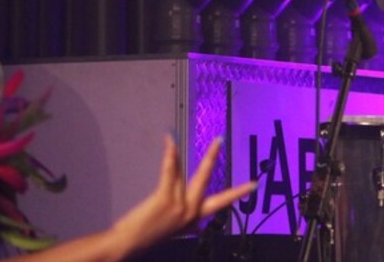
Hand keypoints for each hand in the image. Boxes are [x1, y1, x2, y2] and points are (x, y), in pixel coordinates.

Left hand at [108, 136, 255, 254]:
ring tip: (173, 141)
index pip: (222, 203)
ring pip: (181, 175)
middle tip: (220, 140)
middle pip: (205, 178)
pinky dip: (170, 156)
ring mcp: (179, 206)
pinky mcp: (165, 200)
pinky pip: (170, 173)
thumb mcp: (176, 232)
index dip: (238, 193)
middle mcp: (191, 212)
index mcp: (195, 219)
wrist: (129, 243)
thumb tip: (198, 228)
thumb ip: (188, 226)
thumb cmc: (150, 236)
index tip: (253, 184)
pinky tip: (170, 143)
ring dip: (176, 157)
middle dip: (212, 157)